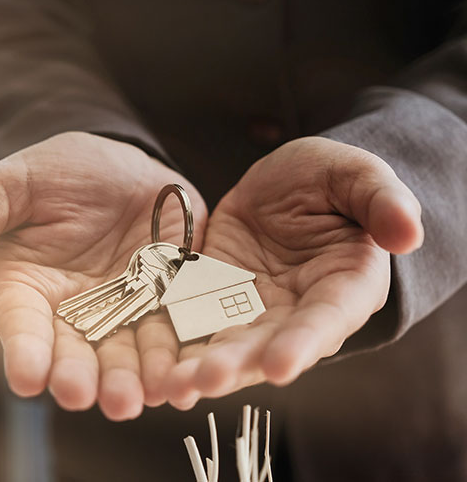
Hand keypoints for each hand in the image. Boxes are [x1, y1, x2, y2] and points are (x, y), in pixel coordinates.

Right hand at [0, 132, 206, 419]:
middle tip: (82, 396)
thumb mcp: (7, 185)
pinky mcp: (169, 296)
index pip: (22, 325)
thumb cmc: (50, 172)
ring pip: (127, 351)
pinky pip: (175, 328)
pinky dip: (179, 353)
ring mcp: (125, 307)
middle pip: (76, 351)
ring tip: (134, 400)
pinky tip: (181, 377)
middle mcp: (74, 311)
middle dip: (79, 376)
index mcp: (26, 289)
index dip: (24, 350)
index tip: (25, 377)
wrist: (114, 160)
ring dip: (131, 379)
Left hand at [164, 137, 422, 407]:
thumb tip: (409, 234)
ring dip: (200, 367)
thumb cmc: (329, 180)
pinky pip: (193, 322)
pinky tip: (151, 363)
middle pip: (268, 345)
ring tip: (172, 385)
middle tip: (205, 381)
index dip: (304, 343)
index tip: (281, 366)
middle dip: (238, 365)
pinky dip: (174, 344)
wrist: (286, 185)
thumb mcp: (354, 174)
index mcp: (343, 285)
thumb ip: (380, 200)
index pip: (326, 319)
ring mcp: (253, 308)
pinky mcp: (215, 297)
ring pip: (227, 344)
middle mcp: (297, 310)